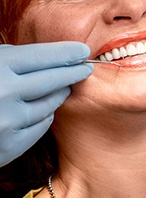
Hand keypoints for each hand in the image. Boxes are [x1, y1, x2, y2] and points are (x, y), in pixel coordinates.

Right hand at [0, 42, 92, 166]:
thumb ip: (9, 58)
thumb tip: (50, 56)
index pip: (43, 56)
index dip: (66, 53)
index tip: (82, 51)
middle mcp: (5, 94)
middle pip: (53, 80)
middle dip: (73, 72)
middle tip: (86, 68)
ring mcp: (9, 123)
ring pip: (50, 105)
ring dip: (60, 94)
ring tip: (65, 86)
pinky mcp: (10, 146)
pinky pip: (41, 126)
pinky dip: (45, 115)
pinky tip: (47, 109)